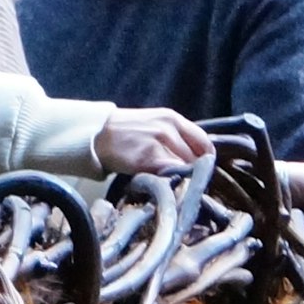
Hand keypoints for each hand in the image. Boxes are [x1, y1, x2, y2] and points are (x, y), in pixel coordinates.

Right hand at [94, 107, 212, 175]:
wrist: (97, 134)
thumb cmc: (126, 131)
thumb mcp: (154, 123)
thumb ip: (176, 136)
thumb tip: (197, 157)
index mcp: (173, 118)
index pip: (204, 142)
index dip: (206, 160)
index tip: (203, 171)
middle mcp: (169, 128)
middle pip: (197, 158)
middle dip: (195, 172)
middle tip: (189, 183)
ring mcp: (159, 143)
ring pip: (185, 168)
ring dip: (183, 179)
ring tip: (176, 186)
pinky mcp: (148, 159)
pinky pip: (169, 175)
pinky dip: (170, 182)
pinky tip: (163, 185)